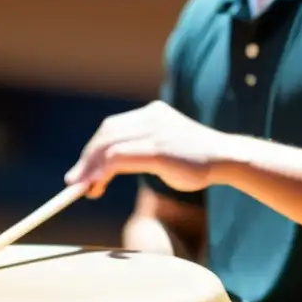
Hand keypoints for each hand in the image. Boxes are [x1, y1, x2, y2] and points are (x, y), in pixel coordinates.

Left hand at [64, 101, 241, 197]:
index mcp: (152, 113)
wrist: (227, 160)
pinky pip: (120, 157)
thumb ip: (136, 153)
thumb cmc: (194, 160)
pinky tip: (97, 184)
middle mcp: (151, 117)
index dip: (93, 151)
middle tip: (74, 182)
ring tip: (83, 188)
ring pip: (109, 146)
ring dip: (92, 168)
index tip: (81, 172)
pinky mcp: (159, 149)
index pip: (111, 128)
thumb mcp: (162, 150)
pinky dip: (104, 171)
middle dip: (87, 161)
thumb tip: (103, 171)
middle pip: (106, 135)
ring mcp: (155, 131)